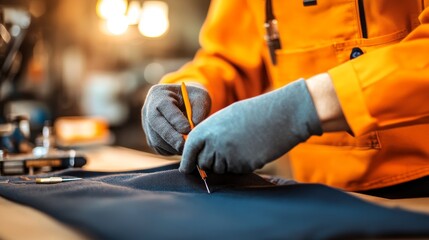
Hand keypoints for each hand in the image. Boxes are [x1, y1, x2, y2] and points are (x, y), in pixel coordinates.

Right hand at [142, 83, 210, 154]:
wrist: (185, 105)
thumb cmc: (193, 99)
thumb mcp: (200, 97)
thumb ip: (199, 109)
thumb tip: (195, 126)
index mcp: (159, 94)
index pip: (163, 106)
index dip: (175, 119)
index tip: (188, 129)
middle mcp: (148, 109)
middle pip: (156, 125)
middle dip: (171, 137)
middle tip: (185, 146)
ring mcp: (147, 125)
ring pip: (157, 140)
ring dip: (173, 146)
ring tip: (189, 146)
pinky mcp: (151, 138)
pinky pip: (160, 149)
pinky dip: (173, 150)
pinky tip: (184, 146)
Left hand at [180, 79, 322, 173]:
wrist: (282, 113)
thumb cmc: (255, 113)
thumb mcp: (227, 118)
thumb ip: (211, 134)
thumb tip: (201, 154)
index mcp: (207, 128)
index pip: (189, 150)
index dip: (187, 161)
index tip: (186, 169)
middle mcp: (214, 143)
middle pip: (204, 164)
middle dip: (211, 162)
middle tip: (227, 149)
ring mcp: (229, 155)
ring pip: (221, 169)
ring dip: (228, 164)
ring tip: (244, 144)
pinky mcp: (244, 165)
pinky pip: (238, 171)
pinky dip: (244, 164)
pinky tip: (254, 149)